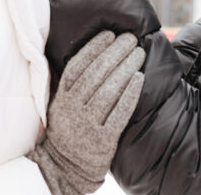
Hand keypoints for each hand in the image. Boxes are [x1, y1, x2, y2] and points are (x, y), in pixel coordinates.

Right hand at [29, 31, 144, 194]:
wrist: (66, 167)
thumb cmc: (69, 128)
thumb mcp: (61, 104)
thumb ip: (71, 83)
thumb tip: (91, 50)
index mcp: (62, 98)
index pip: (77, 66)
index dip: (93, 48)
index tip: (109, 34)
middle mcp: (72, 109)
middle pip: (95, 75)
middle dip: (115, 53)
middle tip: (130, 38)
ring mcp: (87, 125)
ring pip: (108, 91)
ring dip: (125, 69)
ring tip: (138, 53)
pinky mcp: (103, 140)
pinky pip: (119, 114)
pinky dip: (130, 95)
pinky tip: (140, 78)